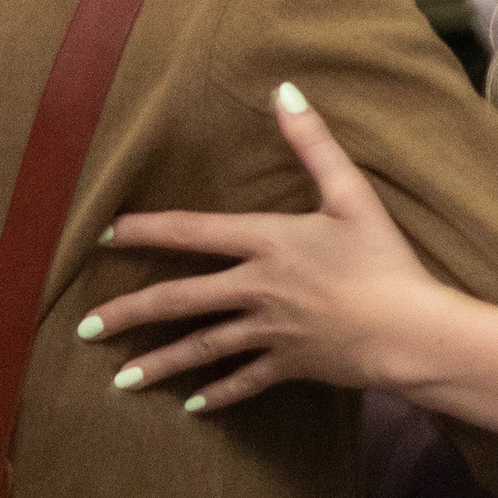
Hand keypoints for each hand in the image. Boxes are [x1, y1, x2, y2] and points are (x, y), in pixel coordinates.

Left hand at [85, 88, 451, 409]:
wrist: (410, 330)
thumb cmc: (384, 259)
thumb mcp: (351, 193)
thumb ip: (313, 142)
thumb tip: (285, 91)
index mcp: (266, 242)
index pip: (191, 232)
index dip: (146, 230)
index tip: (105, 235)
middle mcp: (256, 289)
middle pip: (180, 301)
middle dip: (130, 313)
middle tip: (87, 327)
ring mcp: (269, 332)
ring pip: (202, 349)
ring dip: (159, 364)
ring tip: (121, 380)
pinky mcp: (289, 365)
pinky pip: (245, 382)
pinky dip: (218, 395)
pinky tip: (192, 407)